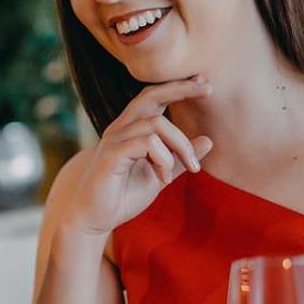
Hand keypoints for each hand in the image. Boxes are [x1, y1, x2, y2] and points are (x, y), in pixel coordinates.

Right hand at [59, 78, 212, 238]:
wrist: (93, 220)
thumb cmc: (122, 196)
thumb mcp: (160, 175)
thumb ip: (180, 158)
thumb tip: (209, 140)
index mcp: (130, 130)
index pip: (153, 97)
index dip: (178, 87)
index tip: (205, 83)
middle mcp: (120, 129)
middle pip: (151, 96)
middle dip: (181, 88)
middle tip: (210, 89)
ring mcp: (114, 141)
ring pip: (156, 124)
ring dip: (181, 145)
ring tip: (192, 168)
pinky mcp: (111, 156)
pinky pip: (147, 144)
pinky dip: (164, 159)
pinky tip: (164, 178)